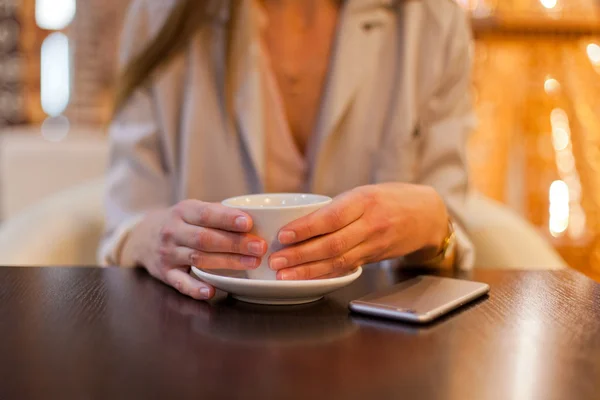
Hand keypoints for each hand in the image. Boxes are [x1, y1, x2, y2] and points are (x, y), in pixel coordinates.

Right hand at [125, 200, 267, 299]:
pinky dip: (195, 288)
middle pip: (206, 238)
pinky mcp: (165, 274)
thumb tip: (254, 218)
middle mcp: (173, 232)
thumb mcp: (193, 210)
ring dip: (227, 262)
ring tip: (251, 263)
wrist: (142, 237)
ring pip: (198, 258)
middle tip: (259, 247)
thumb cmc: (180, 223)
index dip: (228, 219)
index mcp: (183, 211)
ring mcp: (168, 254)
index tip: (249, 223)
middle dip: (235, 243)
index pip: (206, 214)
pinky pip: (180, 283)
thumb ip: (217, 214)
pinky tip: (211, 291)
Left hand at [268, 183, 448, 279]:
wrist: (427, 215)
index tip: (283, 235)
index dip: (306, 228)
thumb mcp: (363, 193)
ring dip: (309, 271)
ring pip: (338, 261)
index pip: (331, 217)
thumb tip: (297, 222)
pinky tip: (307, 280)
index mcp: (364, 201)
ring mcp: (374, 244)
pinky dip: (325, 276)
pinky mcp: (374, 259)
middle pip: (332, 244)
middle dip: (301, 255)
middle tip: (277, 260)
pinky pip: (347, 269)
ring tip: (285, 276)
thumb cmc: (389, 199)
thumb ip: (336, 207)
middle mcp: (371, 224)